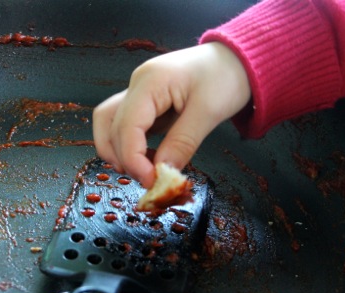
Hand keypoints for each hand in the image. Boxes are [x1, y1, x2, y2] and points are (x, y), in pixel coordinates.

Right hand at [92, 42, 250, 187]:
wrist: (236, 59)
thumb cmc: (226, 76)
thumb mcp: (209, 112)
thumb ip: (182, 144)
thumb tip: (162, 174)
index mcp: (150, 81)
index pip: (127, 126)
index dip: (133, 159)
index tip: (151, 181)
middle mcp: (136, 84)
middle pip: (111, 127)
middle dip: (127, 159)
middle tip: (151, 180)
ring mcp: (137, 92)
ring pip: (108, 125)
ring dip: (117, 152)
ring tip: (142, 171)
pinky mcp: (143, 103)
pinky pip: (124, 126)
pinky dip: (129, 146)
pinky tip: (148, 158)